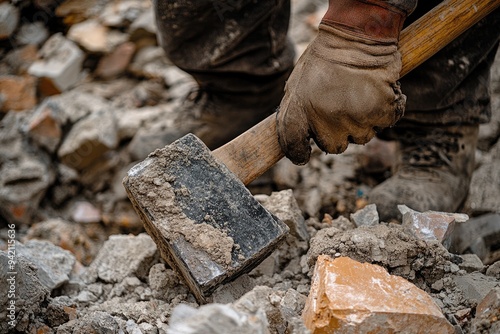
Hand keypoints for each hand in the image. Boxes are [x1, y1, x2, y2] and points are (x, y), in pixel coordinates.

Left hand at [277, 0, 412, 164]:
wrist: (356, 35)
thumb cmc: (325, 57)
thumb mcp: (296, 83)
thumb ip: (293, 112)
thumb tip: (299, 137)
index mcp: (299, 109)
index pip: (292, 145)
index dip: (298, 154)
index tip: (303, 155)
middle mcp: (325, 119)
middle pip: (334, 147)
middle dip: (338, 133)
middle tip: (341, 109)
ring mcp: (354, 118)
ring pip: (362, 137)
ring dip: (362, 122)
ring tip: (358, 95)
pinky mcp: (380, 112)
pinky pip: (385, 123)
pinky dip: (386, 110)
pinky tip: (378, 92)